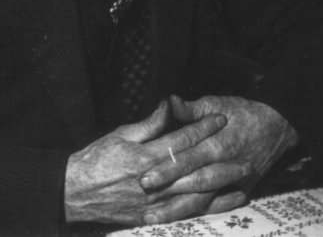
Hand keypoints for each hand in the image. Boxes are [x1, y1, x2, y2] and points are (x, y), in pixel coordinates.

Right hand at [64, 99, 232, 225]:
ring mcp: (156, 203)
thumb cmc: (97, 159)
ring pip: (196, 194)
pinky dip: (208, 207)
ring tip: (243, 177)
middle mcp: (155, 181)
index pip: (182, 139)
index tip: (220, 118)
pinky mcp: (153, 218)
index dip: (203, 128)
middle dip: (223, 160)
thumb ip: (150, 123)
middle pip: (196, 169)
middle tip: (246, 152)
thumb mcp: (122, 134)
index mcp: (146, 156)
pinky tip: (224, 202)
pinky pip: (187, 213)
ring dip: (222, 185)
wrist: (76, 192)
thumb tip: (169, 104)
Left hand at [140, 95, 298, 203]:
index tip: (145, 177)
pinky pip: (218, 206)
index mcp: (216, 143)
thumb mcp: (216, 103)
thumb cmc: (242, 112)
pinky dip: (200, 215)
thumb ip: (191, 109)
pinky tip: (181, 223)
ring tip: (154, 218)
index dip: (167, 168)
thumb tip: (169, 101)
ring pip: (204, 199)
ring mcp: (235, 182)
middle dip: (168, 193)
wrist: (278, 125)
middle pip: (193, 182)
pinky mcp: (241, 191)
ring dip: (179, 210)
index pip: (187, 158)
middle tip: (143, 201)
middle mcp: (225, 165)